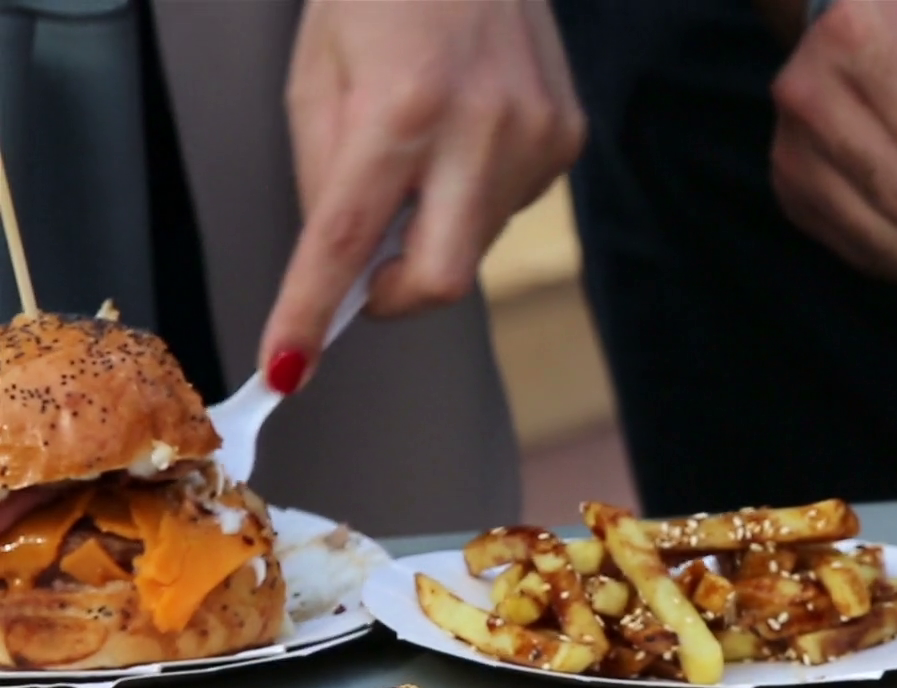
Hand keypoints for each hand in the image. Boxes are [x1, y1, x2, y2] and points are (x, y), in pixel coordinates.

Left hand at [259, 0, 584, 390]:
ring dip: (436, 224)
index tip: (289, 364)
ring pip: (475, 242)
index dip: (311, 311)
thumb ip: (327, 174)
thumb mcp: (319, 72)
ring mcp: (537, 135)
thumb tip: (343, 262)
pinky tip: (467, 130)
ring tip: (423, 147)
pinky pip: (510, 206)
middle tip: (367, 279)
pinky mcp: (566, 136)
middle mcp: (482, 128)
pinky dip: (474, 192)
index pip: (348, 240)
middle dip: (395, 296)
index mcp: (403, 106)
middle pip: (442, 278)